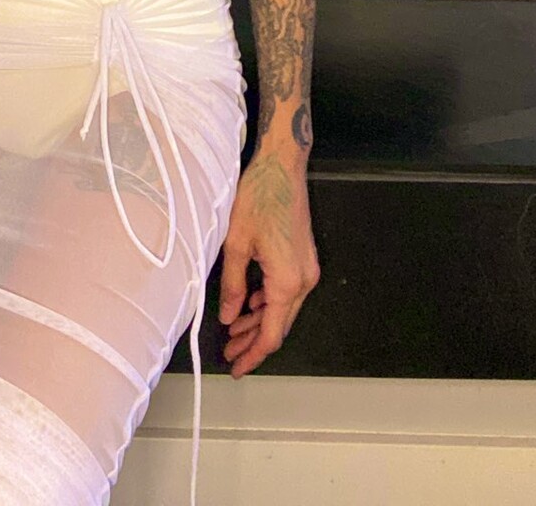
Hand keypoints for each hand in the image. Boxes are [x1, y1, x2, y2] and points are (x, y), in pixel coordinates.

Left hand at [217, 149, 319, 375]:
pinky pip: (287, 292)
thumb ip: (233, 286)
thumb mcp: (236, 243)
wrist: (282, 167)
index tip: (237, 368)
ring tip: (233, 332)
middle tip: (229, 353)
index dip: (253, 354)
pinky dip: (268, 303)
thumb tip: (228, 317)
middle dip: (254, 342)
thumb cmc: (258, 198)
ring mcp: (307, 269)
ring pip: (283, 309)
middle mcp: (304, 280)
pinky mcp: (303, 259)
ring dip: (260, 322)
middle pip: (280, 325)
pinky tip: (249, 305)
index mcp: (288, 282)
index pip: (272, 334)